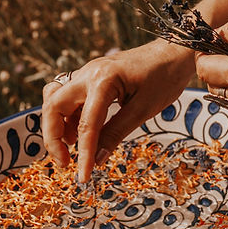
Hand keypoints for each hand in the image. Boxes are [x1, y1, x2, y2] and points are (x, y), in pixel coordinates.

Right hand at [42, 40, 193, 182]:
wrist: (174, 51)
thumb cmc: (164, 77)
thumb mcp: (143, 109)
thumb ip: (116, 133)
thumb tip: (97, 160)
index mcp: (103, 80)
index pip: (86, 125)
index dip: (83, 154)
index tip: (83, 177)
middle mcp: (89, 73)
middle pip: (53, 105)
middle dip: (53, 137)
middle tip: (65, 162)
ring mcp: (88, 72)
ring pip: (56, 98)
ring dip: (58, 124)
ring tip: (75, 146)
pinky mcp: (92, 75)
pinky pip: (70, 96)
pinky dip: (70, 116)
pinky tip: (84, 131)